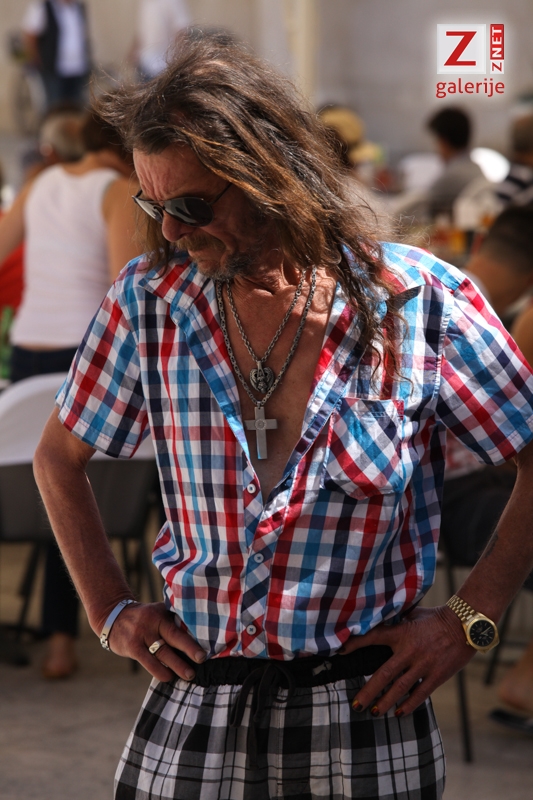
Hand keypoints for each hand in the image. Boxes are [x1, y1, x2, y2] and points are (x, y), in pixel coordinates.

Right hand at [107, 601, 206, 681]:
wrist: (113, 616)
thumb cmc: (144, 619)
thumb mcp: (157, 613)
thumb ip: (172, 621)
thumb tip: (197, 638)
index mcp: (162, 612)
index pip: (180, 623)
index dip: (194, 635)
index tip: (207, 644)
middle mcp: (153, 621)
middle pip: (174, 636)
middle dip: (189, 648)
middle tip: (202, 659)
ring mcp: (142, 634)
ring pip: (163, 653)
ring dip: (177, 665)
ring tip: (189, 675)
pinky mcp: (133, 647)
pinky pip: (149, 662)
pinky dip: (160, 671)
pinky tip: (169, 677)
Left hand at [343, 605, 473, 716]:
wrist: (465, 624)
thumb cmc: (437, 617)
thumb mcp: (414, 614)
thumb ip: (398, 620)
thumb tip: (380, 616)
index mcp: (402, 633)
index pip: (373, 637)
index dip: (356, 643)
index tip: (341, 651)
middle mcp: (409, 651)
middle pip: (384, 674)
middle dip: (368, 691)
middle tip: (357, 704)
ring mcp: (423, 665)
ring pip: (400, 688)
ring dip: (385, 702)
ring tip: (374, 712)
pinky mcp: (437, 675)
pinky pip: (420, 694)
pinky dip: (409, 704)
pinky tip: (399, 713)